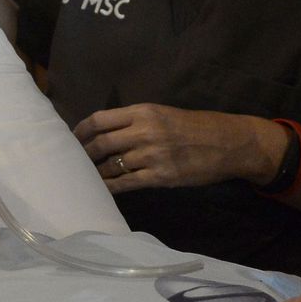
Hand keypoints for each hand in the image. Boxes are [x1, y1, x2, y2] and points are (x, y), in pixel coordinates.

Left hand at [73, 103, 277, 192]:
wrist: (227, 143)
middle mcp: (144, 131)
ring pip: (111, 165)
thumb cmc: (194, 127)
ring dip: (96, 173)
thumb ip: (135, 121)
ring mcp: (152, 155)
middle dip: (84, 154)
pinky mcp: (160, 176)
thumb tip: (105, 132)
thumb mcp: (163, 113)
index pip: (100, 119)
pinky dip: (110, 187)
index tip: (73, 140)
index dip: (81, 131)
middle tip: (76, 162)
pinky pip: (126, 183)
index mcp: (143, 111)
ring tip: (87, 178)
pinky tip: (102, 190)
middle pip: (101, 143)